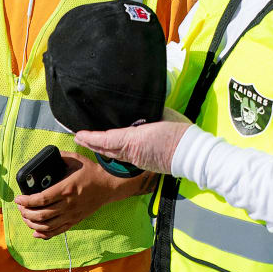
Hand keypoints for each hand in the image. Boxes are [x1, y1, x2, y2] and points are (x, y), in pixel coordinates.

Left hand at [13, 150, 145, 238]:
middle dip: (26, 213)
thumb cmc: (91, 172)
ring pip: (47, 226)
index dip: (26, 201)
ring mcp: (72, 215)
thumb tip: (44, 157)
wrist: (109, 185)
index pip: (41, 199)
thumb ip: (59, 157)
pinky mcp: (75, 221)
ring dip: (32, 224)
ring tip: (25, 217)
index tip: (18, 198)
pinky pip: (57, 232)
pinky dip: (44, 234)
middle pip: (41, 215)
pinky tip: (35, 232)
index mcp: (66, 189)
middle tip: (20, 207)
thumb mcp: (75, 159)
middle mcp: (68, 205)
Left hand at [74, 119, 190, 175]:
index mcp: (134, 139)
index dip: (91, 137)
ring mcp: (138, 160)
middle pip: (106, 150)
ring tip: (91, 143)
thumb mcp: (162, 114)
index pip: (106, 139)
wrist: (193, 154)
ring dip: (101, 149)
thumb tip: (142, 106)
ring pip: (114, 155)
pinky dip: (114, 153)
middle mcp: (132, 152)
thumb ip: (148, 111)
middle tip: (79, 137)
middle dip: (91, 144)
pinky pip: (124, 158)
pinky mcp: (144, 164)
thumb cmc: (180, 132)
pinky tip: (112, 150)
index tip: (79, 134)